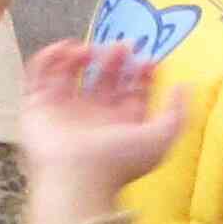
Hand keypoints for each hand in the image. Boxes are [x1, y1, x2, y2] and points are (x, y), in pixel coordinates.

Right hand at [18, 41, 186, 223]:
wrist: (76, 177)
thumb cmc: (118, 160)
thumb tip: (185, 86)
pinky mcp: (37, 107)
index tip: (149, 60)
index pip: (131, 92)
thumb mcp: (160, 138)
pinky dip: (49, 59)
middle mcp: (92, 117)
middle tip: (123, 46)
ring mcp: (63, 111)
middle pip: (103, 79)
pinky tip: (64, 48)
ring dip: (80, 56)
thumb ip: (177, 112)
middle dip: (114, 59)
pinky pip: (39, 76)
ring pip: (70, 74)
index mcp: (119, 124)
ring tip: (89, 50)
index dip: (141, 74)